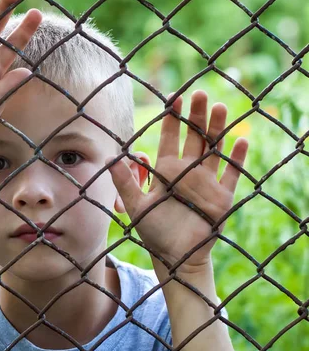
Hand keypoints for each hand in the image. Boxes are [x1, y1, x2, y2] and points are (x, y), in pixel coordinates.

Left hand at [108, 90, 248, 272]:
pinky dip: (236, 159)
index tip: (173, 97)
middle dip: (195, 116)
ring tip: (220, 107)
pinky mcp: (222, 197)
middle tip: (198, 93)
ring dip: (217, 129)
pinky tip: (241, 141)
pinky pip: (232, 175)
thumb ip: (124, 182)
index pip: (170, 137)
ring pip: (214, 149)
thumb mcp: (136, 205)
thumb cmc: (154, 231)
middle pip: (194, 137)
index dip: (171, 118)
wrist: (175, 257)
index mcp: (166, 170)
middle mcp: (187, 171)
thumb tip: (109, 158)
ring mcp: (206, 182)